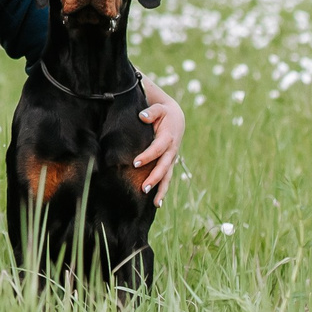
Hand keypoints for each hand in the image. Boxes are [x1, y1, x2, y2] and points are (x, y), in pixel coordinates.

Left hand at [133, 79, 183, 202]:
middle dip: (155, 178)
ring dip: (161, 189)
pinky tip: (157, 203)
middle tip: (144, 188)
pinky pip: (167, 178)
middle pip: (164, 167)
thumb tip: (142, 116)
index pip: (157, 149)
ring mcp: (171, 158)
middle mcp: (172, 150)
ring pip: (167, 176)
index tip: (135, 162)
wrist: (177, 118)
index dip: (147, 156)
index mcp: (168, 137)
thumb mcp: (159, 108)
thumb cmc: (164, 113)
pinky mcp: (169, 163)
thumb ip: (151, 112)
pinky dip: (163, 190)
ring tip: (155, 203)